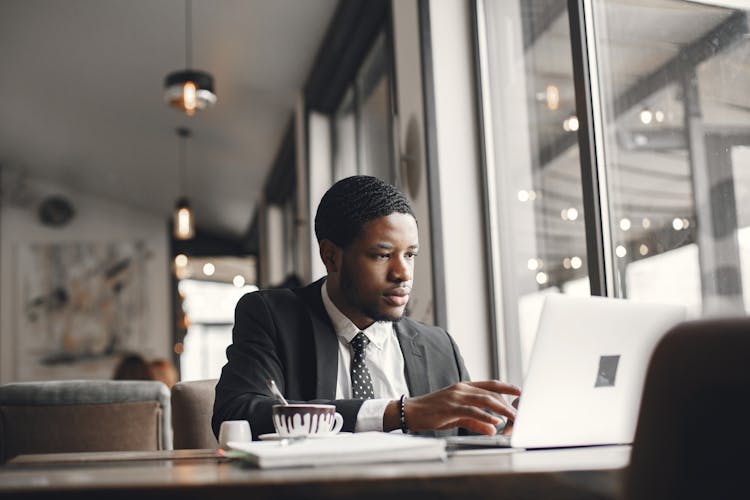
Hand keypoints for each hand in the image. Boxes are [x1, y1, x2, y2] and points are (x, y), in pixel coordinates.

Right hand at [397, 381, 520, 435]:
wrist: (412, 411)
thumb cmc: (434, 413)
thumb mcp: (457, 416)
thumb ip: (476, 421)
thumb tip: (493, 429)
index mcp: (464, 387)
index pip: (490, 384)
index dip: (506, 387)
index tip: (519, 392)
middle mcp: (462, 389)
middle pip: (490, 392)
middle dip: (507, 403)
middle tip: (519, 413)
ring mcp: (456, 397)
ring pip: (484, 400)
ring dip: (501, 410)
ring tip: (512, 418)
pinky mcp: (450, 407)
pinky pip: (471, 411)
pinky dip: (484, 417)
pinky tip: (494, 423)